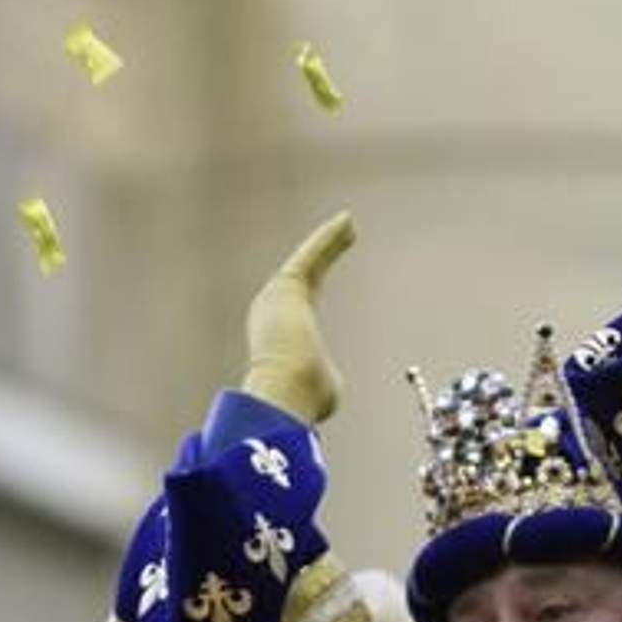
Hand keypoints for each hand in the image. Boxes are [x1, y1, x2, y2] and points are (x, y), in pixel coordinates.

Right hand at [241, 211, 356, 424]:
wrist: (284, 393)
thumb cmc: (302, 399)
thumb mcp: (319, 389)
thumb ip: (324, 379)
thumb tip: (328, 387)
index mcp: (278, 338)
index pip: (300, 308)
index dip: (312, 291)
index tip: (320, 281)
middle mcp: (273, 312)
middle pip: (303, 277)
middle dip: (320, 256)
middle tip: (339, 239)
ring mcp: (278, 296)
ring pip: (309, 261)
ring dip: (327, 242)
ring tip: (347, 224)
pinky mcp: (288, 284)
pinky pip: (313, 254)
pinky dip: (329, 238)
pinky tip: (348, 222)